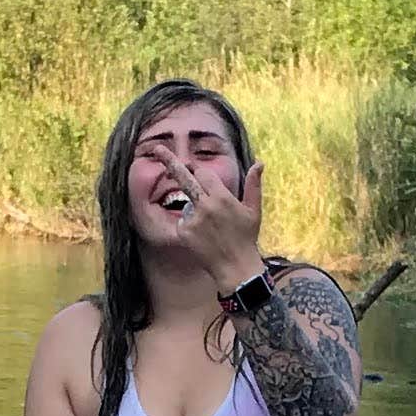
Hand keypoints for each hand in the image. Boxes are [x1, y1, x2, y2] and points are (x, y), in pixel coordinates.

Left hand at [152, 147, 266, 292]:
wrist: (235, 267)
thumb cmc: (247, 238)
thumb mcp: (253, 210)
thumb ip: (253, 185)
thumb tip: (259, 163)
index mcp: (222, 197)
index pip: (203, 173)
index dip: (200, 173)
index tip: (195, 170)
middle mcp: (206, 205)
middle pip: (184, 178)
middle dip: (170, 162)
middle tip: (156, 148)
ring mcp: (193, 219)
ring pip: (188, 204)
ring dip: (196, 210)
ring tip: (212, 228)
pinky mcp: (184, 232)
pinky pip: (183, 221)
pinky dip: (190, 226)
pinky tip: (203, 236)